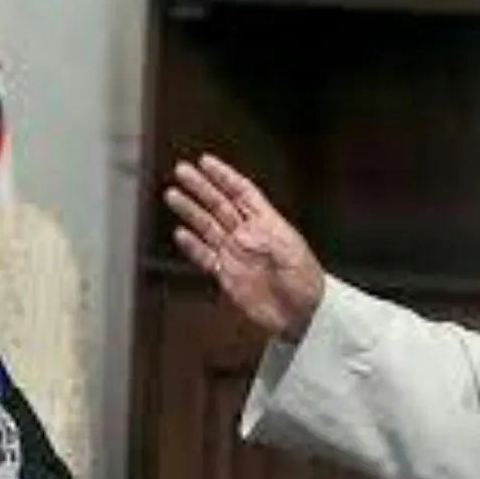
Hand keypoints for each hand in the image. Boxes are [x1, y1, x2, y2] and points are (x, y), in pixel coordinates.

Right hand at [164, 154, 324, 340]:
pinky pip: (206, 257)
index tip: (206, 162)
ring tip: (173, 195)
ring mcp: (237, 254)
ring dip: (191, 211)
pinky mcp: (228, 276)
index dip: (224, 176)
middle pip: (220, 204)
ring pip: (208, 226)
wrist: (302, 316)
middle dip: (200, 187)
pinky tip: (181, 234)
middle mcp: (249, 236)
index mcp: (268, 224)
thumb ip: (270, 241)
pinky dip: (192, 246)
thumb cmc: (306, 284)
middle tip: (182, 171)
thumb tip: (250, 231)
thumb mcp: (294, 256)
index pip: (242, 192)